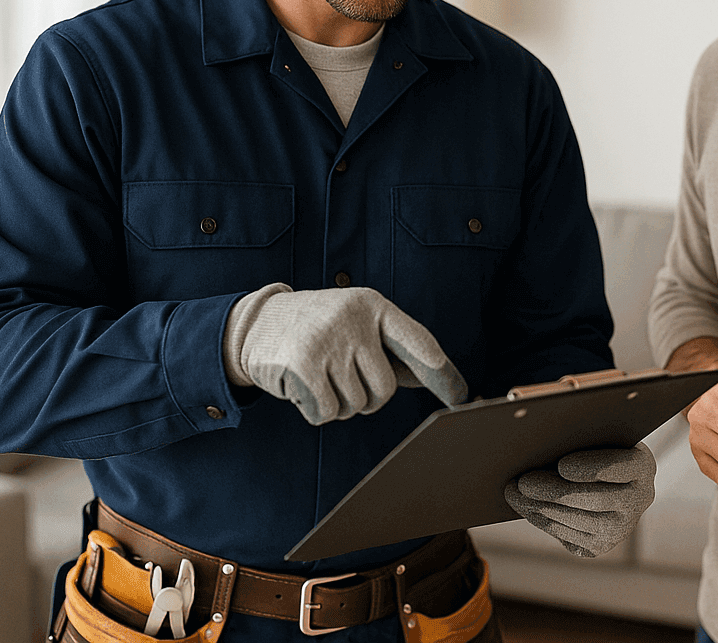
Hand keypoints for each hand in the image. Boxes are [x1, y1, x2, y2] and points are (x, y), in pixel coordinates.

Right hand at [222, 284, 467, 424]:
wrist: (256, 323)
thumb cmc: (319, 329)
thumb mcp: (357, 326)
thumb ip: (393, 352)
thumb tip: (436, 380)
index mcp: (374, 305)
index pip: (419, 343)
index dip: (443, 374)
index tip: (461, 397)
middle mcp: (354, 319)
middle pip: (384, 390)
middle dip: (365, 398)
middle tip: (341, 379)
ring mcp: (327, 340)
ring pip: (354, 406)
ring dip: (338, 404)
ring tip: (319, 376)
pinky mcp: (302, 365)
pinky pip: (326, 413)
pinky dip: (316, 411)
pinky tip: (302, 386)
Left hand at [503, 444, 655, 557]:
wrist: (598, 475)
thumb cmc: (590, 442)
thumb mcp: (592, 431)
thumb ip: (579, 429)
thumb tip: (549, 427)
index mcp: (642, 464)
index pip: (620, 468)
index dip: (591, 468)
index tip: (562, 465)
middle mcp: (640, 499)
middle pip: (596, 499)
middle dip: (556, 491)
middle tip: (524, 482)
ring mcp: (622, 527)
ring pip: (579, 522)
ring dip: (542, 508)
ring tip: (515, 493)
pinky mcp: (601, 545)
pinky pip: (569, 537)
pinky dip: (544, 521)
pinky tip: (526, 507)